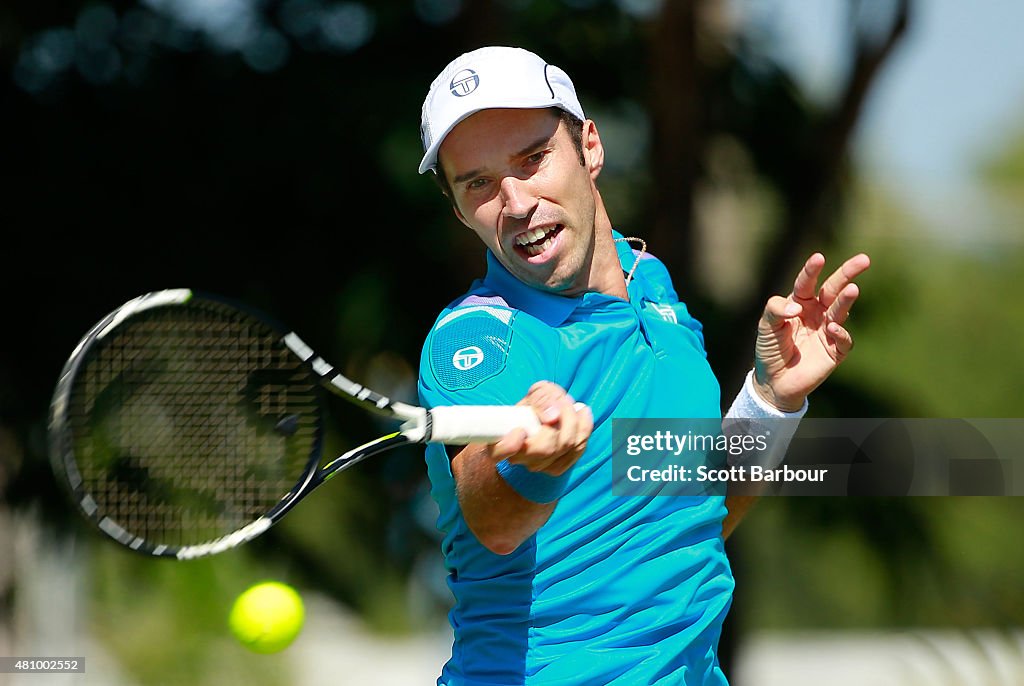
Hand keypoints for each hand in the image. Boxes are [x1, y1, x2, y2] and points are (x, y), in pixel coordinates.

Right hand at [492, 381, 592, 475]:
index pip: (500, 452)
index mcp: (500, 441)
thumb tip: (552, 417)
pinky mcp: (557, 468)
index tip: (519, 430)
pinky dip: (584, 429)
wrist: (541, 419)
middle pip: (544, 447)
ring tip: (572, 404)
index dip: (509, 445)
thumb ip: (540, 399)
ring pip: (564, 447)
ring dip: (574, 420)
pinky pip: (577, 450)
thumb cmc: (533, 405)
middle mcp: (518, 458)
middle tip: (562, 399)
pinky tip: (582, 414)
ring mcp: (538, 466)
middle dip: (562, 418)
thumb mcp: (535, 392)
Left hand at [753, 252, 870, 410]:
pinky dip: (840, 332)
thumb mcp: (765, 325)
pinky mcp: (835, 350)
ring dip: (847, 300)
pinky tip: (832, 328)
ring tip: (852, 289)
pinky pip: (843, 339)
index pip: (807, 283)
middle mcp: (817, 313)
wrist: (774, 381)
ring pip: (841, 310)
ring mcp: (828, 330)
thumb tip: (797, 308)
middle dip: (848, 274)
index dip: (812, 270)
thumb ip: (776, 310)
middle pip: (833, 289)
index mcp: (800, 303)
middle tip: (864, 260)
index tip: (818, 257)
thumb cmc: (770, 348)